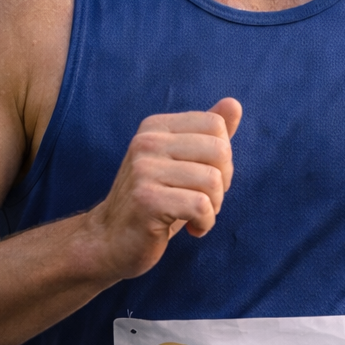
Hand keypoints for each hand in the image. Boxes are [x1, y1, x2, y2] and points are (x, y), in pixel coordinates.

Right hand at [86, 98, 241, 280]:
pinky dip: (205, 223)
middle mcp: (147, 142)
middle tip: (203, 201)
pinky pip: (201, 206)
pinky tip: (191, 229)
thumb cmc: (153, 202)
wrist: (110, 240)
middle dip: (222, 182)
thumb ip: (207, 134)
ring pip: (212, 181)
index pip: (215, 125)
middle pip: (220, 151)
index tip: (203, 179)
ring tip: (194, 216)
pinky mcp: (146, 199)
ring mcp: (144, 170)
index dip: (223, 158)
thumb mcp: (181, 164)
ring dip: (213, 207)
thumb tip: (234, 103)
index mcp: (155, 127)